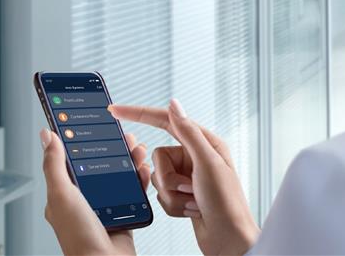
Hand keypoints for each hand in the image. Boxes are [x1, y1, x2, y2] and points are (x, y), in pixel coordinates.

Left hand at [40, 128, 150, 255]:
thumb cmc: (79, 238)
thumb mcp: (61, 194)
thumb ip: (54, 164)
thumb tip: (46, 136)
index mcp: (63, 195)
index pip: (71, 160)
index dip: (83, 142)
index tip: (93, 126)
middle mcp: (83, 201)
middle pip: (99, 165)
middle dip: (113, 149)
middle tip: (123, 136)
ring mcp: (103, 208)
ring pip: (118, 176)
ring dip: (129, 160)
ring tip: (137, 149)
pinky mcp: (122, 216)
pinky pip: (132, 192)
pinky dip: (139, 180)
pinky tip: (143, 169)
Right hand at [109, 99, 259, 255]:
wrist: (228, 240)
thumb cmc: (227, 203)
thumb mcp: (207, 163)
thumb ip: (188, 132)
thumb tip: (174, 104)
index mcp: (203, 142)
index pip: (165, 120)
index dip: (138, 114)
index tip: (116, 110)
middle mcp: (194, 157)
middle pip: (158, 157)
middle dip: (170, 178)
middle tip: (190, 188)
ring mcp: (186, 176)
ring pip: (157, 178)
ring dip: (173, 195)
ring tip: (194, 202)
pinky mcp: (180, 194)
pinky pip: (160, 195)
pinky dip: (174, 205)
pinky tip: (192, 210)